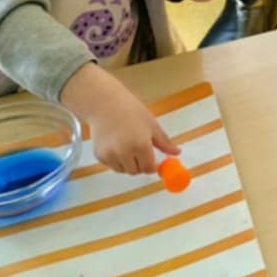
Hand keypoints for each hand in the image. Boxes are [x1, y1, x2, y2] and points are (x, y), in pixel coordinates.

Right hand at [62, 64, 177, 175]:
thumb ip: (164, 142)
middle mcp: (124, 153)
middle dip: (141, 165)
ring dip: (128, 164)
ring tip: (128, 146)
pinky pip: (112, 165)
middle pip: (136, 171)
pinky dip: (116, 161)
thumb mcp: (152, 125)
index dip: (153, 166)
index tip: (154, 162)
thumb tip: (177, 153)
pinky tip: (117, 145)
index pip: (149, 167)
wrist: (105, 104)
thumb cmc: (131, 111)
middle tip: (142, 152)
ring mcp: (110, 155)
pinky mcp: (99, 155)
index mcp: (140, 145)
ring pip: (123, 170)